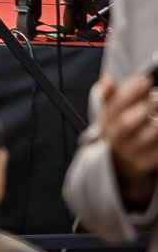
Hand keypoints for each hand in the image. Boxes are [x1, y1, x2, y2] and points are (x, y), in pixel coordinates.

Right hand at [97, 73, 157, 207]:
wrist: (120, 172)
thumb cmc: (120, 137)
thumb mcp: (110, 118)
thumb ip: (110, 98)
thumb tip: (108, 81)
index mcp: (105, 124)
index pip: (113, 106)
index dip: (130, 91)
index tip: (146, 79)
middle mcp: (114, 140)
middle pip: (127, 122)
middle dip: (145, 106)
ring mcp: (128, 154)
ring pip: (145, 136)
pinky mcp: (143, 166)